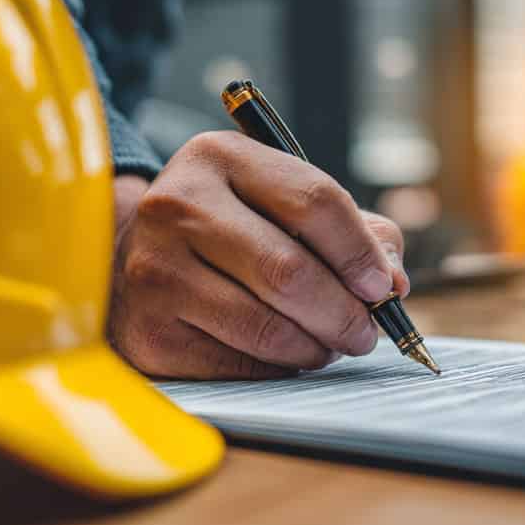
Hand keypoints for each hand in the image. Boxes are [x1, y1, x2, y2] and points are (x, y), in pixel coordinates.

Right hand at [108, 131, 408, 379]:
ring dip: (317, 346)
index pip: (314, 200)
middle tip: (366, 332)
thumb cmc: (230, 231)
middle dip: (345, 312)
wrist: (132, 261)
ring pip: (267, 326)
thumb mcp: (281, 203)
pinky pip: (240, 364)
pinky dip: (280, 367)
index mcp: (219, 157)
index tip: (384, 287)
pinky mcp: (150, 331)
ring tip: (331, 344)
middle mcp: (177, 205)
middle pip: (290, 270)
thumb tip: (393, 282)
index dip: (360, 252)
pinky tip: (288, 354)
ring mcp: (156, 270)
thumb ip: (354, 231)